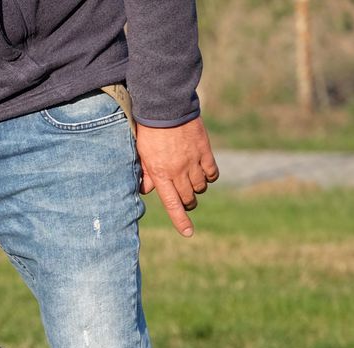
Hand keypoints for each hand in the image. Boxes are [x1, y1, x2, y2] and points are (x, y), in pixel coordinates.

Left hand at [135, 117, 218, 236]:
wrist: (165, 108)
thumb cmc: (148, 132)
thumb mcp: (141, 155)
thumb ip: (145, 174)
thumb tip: (147, 191)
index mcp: (160, 174)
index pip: (172, 204)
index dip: (180, 221)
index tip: (188, 233)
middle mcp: (178, 171)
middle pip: (188, 198)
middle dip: (187, 202)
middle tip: (184, 198)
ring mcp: (193, 161)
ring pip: (200, 186)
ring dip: (196, 189)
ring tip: (190, 181)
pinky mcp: (204, 150)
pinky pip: (212, 172)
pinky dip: (209, 177)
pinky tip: (203, 173)